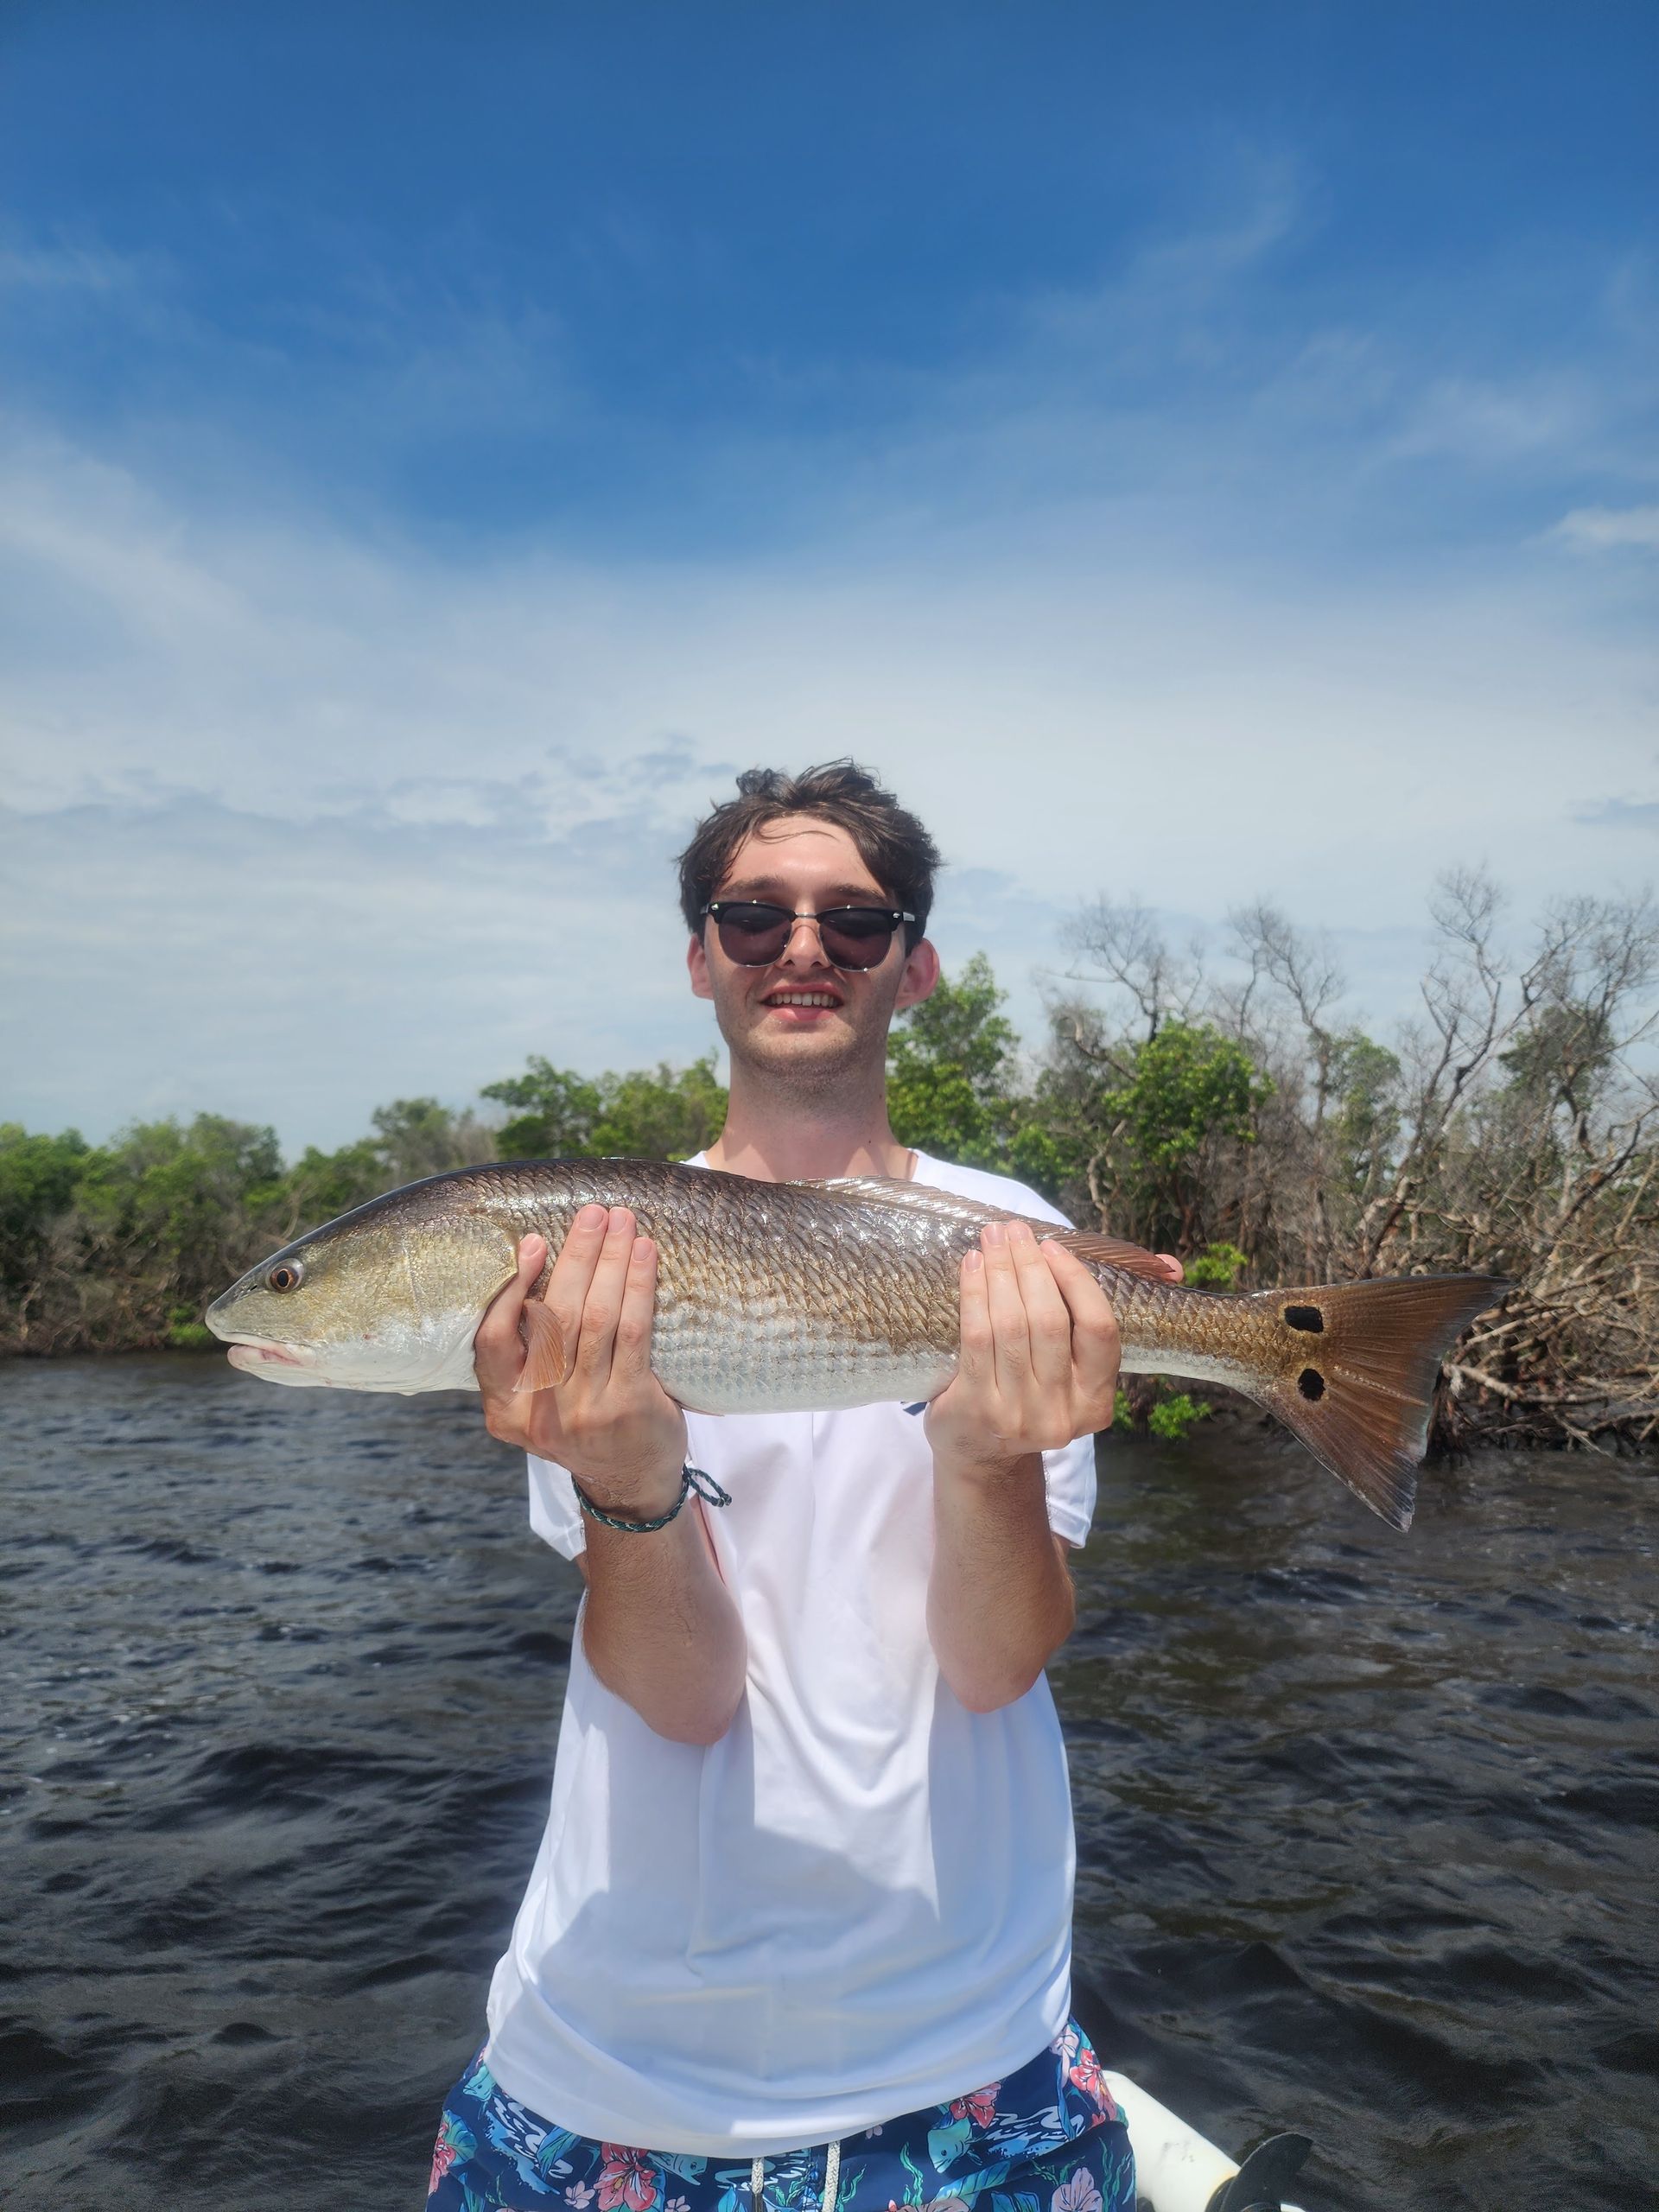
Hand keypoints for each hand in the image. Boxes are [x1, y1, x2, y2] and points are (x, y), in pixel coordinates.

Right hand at [474, 1205, 686, 1514]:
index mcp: (504, 1408)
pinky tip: (645, 1257)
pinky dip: (638, 1288)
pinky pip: (632, 1334)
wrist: (628, 1484)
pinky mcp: (627, 1406)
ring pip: (595, 1319)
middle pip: (553, 1318)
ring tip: (623, 1224)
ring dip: (610, 1262)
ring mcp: (583, 1411)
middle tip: (592, 1214)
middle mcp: (538, 1413)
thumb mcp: (537, 1403)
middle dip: (576, 1257)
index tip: (533, 1244)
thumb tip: (535, 1266)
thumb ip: (527, 1354)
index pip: (492, 1341)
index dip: (510, 1289)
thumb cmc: (583, 1424)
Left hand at [925, 1220, 1180, 1475]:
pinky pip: (977, 1338)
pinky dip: (974, 1295)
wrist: (982, 1453)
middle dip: (1031, 1266)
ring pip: (1012, 1326)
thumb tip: (1170, 1264)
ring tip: (991, 1239)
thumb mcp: (1076, 1371)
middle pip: (1050, 1322)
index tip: (1054, 1246)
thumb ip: (1105, 1319)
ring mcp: (1018, 1415)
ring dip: (1000, 1272)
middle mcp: (1063, 1413)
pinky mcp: (978, 1409)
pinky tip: (971, 1267)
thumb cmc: (1033, 1393)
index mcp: (1097, 1401)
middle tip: (1014, 1230)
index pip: (1100, 1330)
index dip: (1077, 1281)